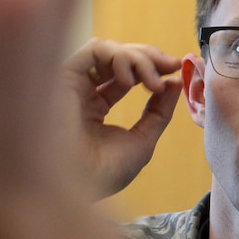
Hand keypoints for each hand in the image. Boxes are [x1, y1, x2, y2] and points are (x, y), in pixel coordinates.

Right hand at [65, 39, 181, 198]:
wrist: (76, 188)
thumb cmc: (103, 173)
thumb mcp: (142, 141)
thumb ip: (159, 111)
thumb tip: (175, 83)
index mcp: (94, 108)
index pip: (125, 76)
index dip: (153, 68)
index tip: (176, 70)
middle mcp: (80, 93)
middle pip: (117, 58)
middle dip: (149, 57)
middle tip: (170, 65)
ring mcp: (72, 84)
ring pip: (107, 50)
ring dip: (137, 58)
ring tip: (151, 81)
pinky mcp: (63, 76)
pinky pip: (93, 49)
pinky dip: (118, 56)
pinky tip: (129, 80)